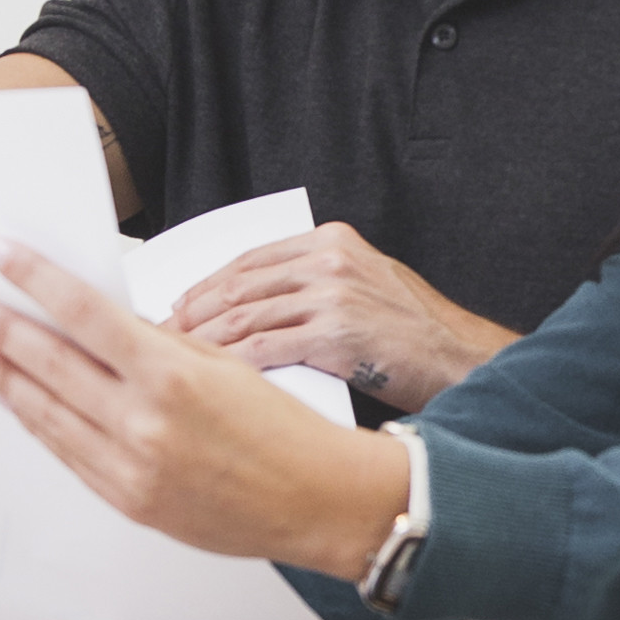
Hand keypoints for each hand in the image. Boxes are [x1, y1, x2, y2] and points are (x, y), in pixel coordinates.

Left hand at [0, 238, 409, 573]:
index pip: (83, 314)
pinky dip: (36, 420)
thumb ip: (156, 346)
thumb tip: (102, 326)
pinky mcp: (126, 500)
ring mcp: (129, 467)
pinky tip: (15, 398)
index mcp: (171, 375)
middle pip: (49, 363)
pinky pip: (66, 452)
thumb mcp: (223, 364)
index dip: (34, 280)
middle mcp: (142, 422)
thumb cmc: (283, 428)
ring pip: (46, 411)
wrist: (317, 503)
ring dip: (1, 376)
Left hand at [165, 223, 509, 413]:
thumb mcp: (362, 284)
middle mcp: (328, 261)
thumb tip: (251, 302)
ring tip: (176, 360)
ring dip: (203, 341)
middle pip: (239, 284)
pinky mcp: (335, 334)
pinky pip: (266, 348)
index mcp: (331, 241)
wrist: (457, 359)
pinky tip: (212, 378)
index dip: (207, 284)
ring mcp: (332, 296)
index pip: (250, 259)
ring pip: (245, 316)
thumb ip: (310, 282)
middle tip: (162, 336)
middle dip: (194, 313)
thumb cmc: (411, 332)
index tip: (179, 305)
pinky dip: (232, 363)